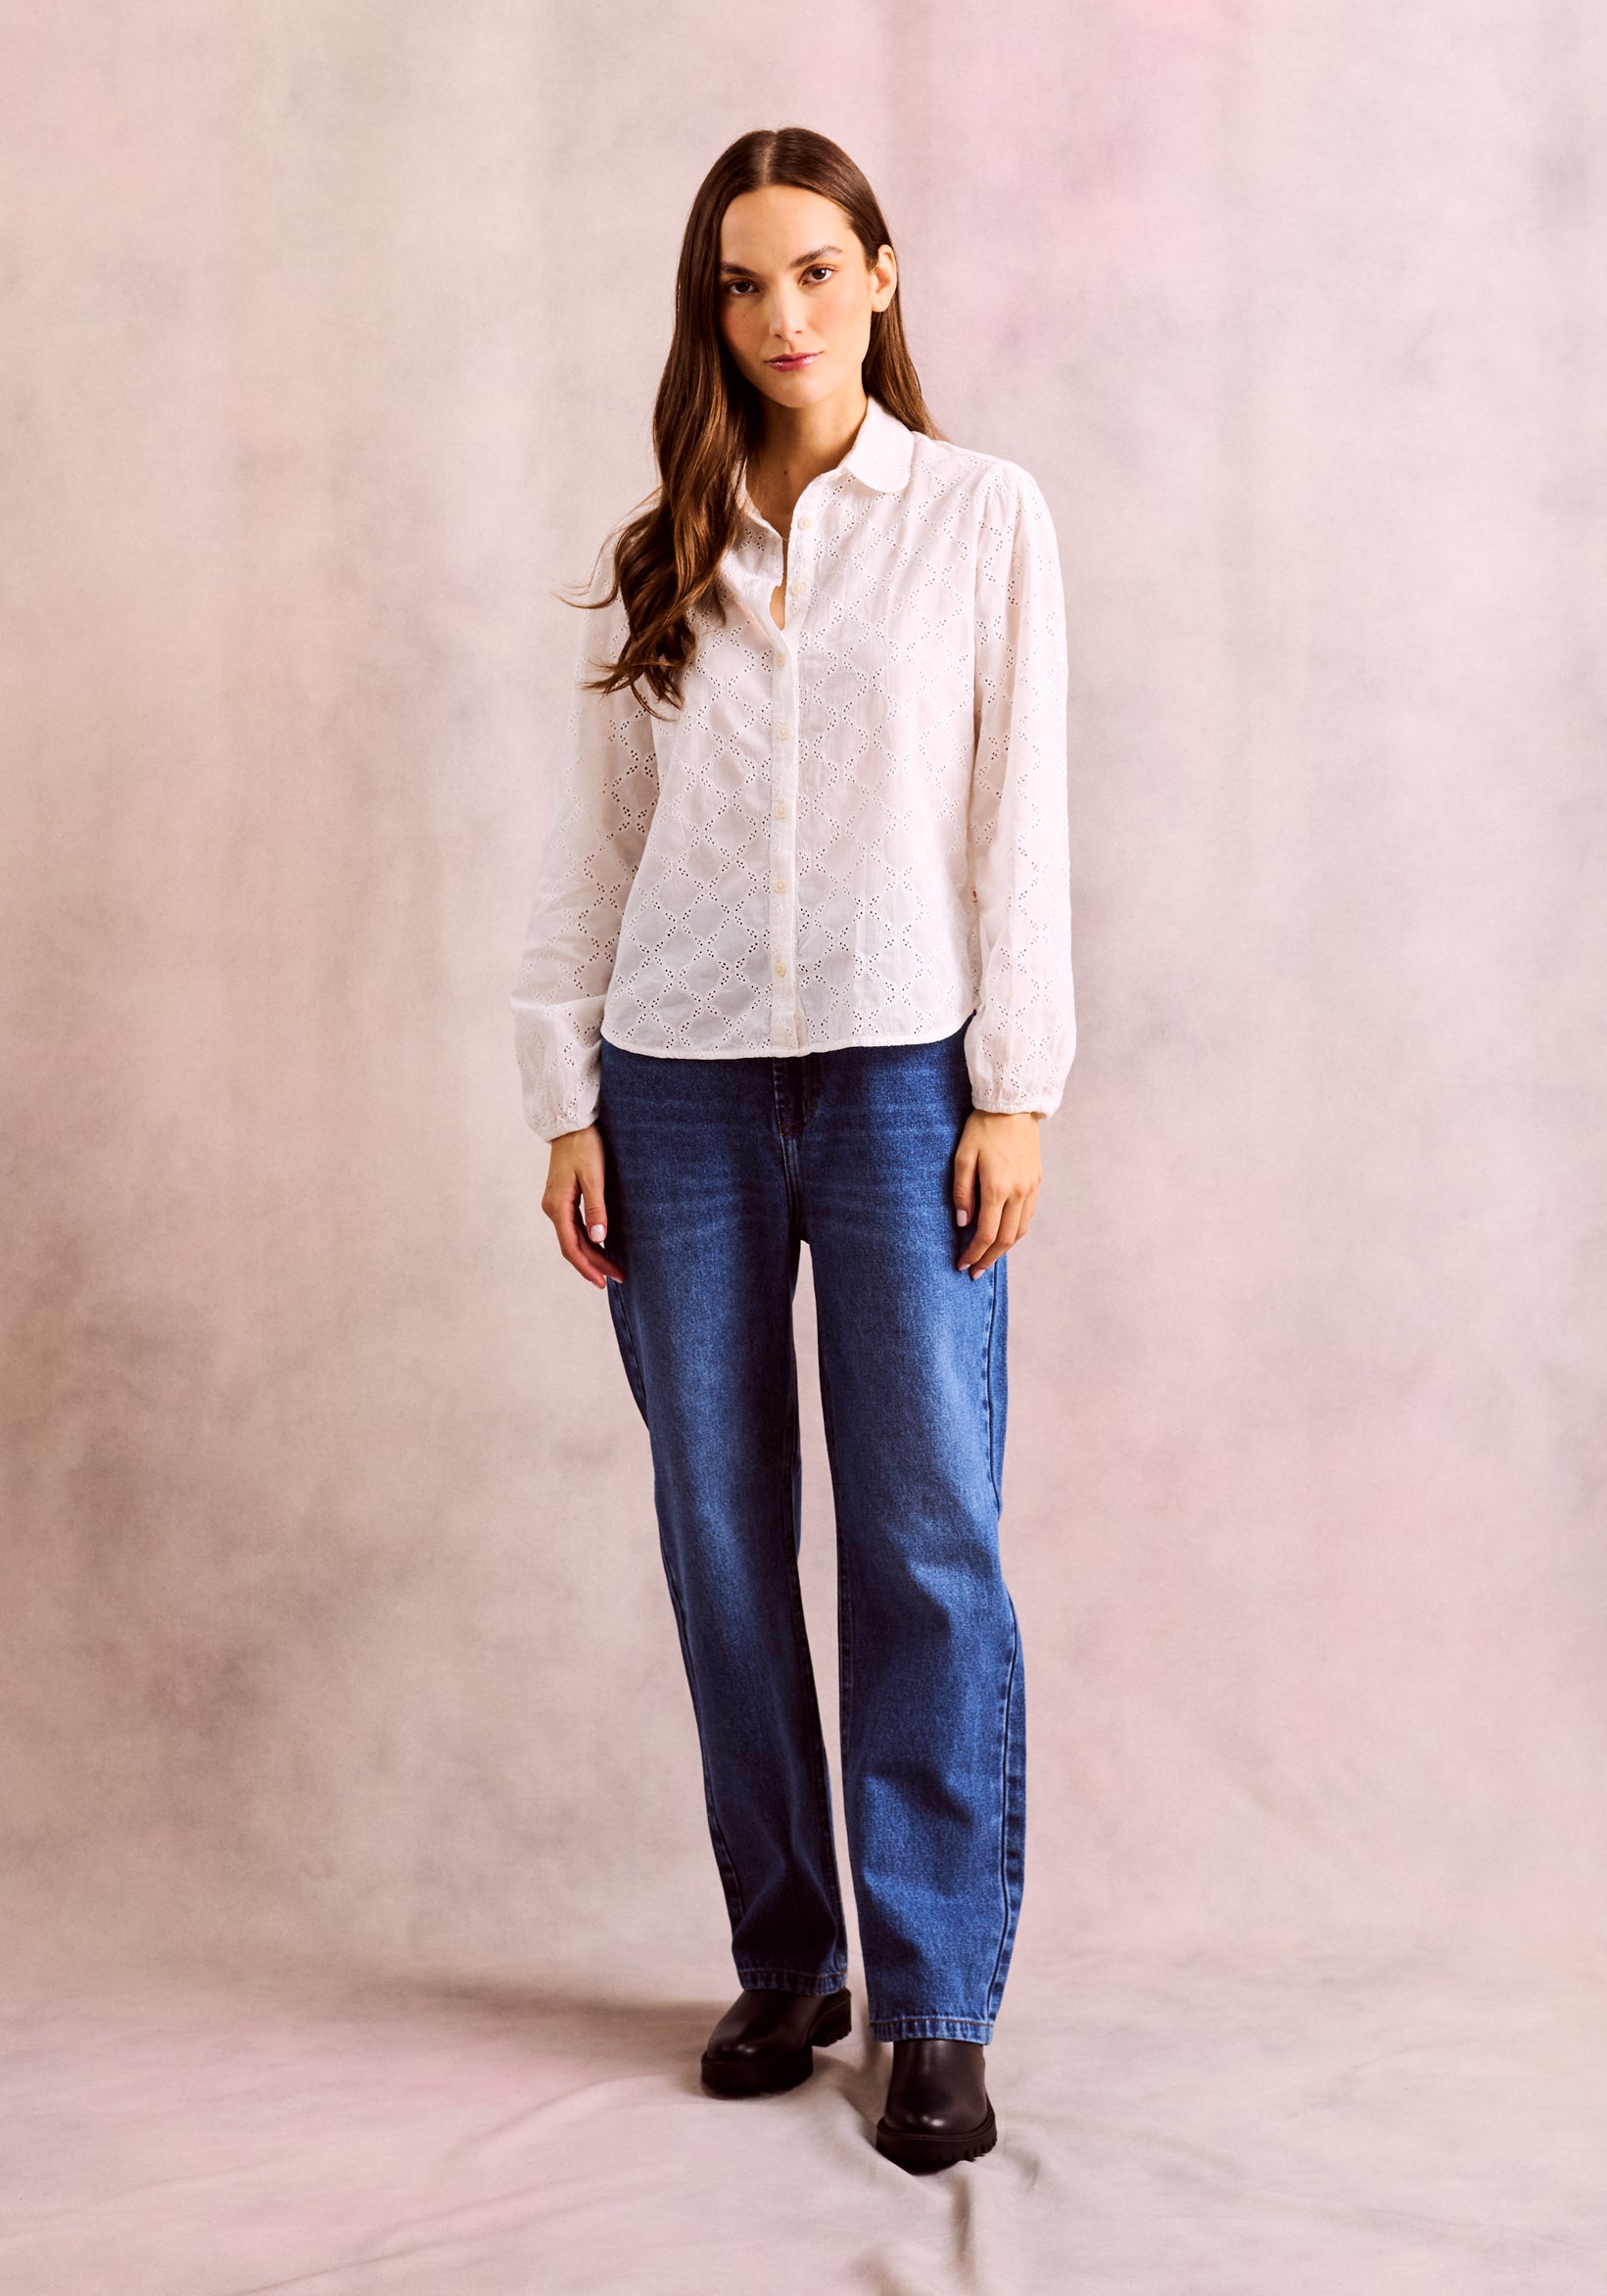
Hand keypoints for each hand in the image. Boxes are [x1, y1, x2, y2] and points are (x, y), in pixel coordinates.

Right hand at [542, 1124, 625, 1286]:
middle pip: (573, 1245)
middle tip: (618, 1277)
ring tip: (612, 1268)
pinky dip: (587, 1240)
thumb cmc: (584, 1146)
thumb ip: (596, 1208)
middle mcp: (553, 1208)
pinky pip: (573, 1227)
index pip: (571, 1246)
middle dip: (594, 1264)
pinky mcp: (563, 1198)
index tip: (603, 1281)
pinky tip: (600, 1246)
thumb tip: (598, 1238)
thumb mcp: (594, 1177)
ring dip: (592, 1254)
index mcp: (558, 1206)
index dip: (587, 1267)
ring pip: (573, 1237)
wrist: (571, 1124)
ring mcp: (556, 1203)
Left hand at [953, 1110, 1041, 1276]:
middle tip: (975, 1271)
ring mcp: (1030, 1188)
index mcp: (997, 1188)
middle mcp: (1018, 1192)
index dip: (974, 1254)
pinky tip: (1004, 1234)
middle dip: (989, 1259)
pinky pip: (1028, 1215)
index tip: (962, 1265)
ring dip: (1004, 1249)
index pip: (986, 1234)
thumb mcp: (962, 1157)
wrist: (1012, 1105)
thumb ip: (962, 1192)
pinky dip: (1016, 1231)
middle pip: (1006, 1239)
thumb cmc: (982, 1128)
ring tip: (989, 1258)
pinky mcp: (1037, 1181)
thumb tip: (963, 1222)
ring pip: (1020, 1230)